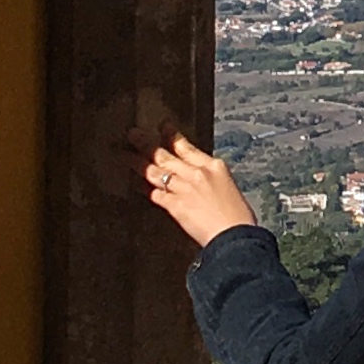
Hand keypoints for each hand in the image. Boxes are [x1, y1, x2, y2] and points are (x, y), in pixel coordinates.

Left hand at [144, 135, 258, 250]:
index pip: (187, 147)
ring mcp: (184, 189)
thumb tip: (199, 182)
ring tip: (124, 156)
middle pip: (166, 155)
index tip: (163, 127)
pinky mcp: (174, 206)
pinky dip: (143, 188)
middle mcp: (196, 173)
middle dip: (146, 143)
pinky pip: (154, 194)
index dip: (172, 136)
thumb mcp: (229, 188)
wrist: (236, 236)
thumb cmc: (239, 218)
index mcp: (214, 167)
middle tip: (133, 134)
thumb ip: (211, 181)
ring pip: (155, 171)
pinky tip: (134, 184)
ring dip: (138, 163)